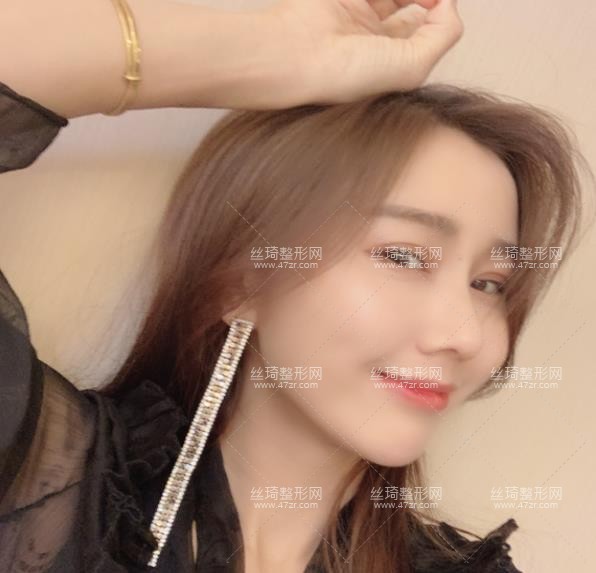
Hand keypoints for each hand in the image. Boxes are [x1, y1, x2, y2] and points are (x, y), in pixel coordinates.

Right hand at [265, 0, 463, 105]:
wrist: (296, 55)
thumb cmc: (346, 73)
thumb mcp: (412, 67)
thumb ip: (443, 34)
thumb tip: (449, 4)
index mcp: (391, 66)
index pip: (430, 34)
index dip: (442, 14)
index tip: (440, 4)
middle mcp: (376, 43)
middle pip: (417, 7)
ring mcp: (359, 17)